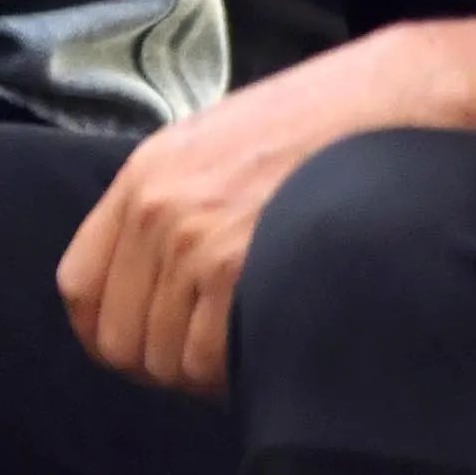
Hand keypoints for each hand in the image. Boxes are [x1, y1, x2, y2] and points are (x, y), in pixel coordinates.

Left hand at [55, 29, 475, 395]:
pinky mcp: (244, 272)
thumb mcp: (216, 149)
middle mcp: (159, 213)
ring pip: (171, 362)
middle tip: (212, 353)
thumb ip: (170, 209)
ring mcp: (199, 244)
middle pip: (122, 341)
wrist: (395, 102)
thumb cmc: (318, 129)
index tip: (145, 345)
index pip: (79, 289)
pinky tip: (270, 344)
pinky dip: (240, 373)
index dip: (109, 333)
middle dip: (165, 363)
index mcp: (143, 179)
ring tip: (250, 343)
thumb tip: (151, 290)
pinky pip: (214, 362)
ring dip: (208, 370)